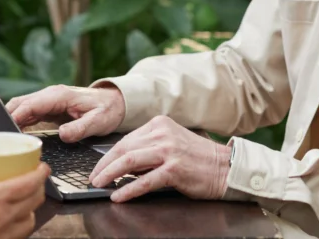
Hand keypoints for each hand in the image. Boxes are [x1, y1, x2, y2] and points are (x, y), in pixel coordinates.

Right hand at [0, 163, 49, 238]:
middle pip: (36, 199)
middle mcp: (5, 216)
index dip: (41, 172)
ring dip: (32, 206)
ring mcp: (6, 234)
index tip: (42, 166)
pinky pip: (22, 234)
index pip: (29, 182)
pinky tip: (12, 220)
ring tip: (25, 199)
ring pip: (32, 218)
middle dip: (39, 186)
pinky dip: (23, 223)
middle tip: (35, 178)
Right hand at [6, 84, 124, 142]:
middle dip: (6, 117)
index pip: (31, 104)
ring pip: (20, 107)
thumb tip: (62, 135)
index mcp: (59, 96)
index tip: (5, 129)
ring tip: (1, 138)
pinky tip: (13, 135)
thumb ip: (80, 128)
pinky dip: (17, 122)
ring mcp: (47, 101)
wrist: (114, 102)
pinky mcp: (47, 108)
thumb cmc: (106, 110)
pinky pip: (27, 113)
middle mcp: (50, 95)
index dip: (16, 115)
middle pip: (19, 103)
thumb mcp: (98, 121)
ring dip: (10, 120)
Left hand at [88, 116, 230, 202]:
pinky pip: (144, 181)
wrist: (225, 167)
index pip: (126, 140)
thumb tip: (122, 164)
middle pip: (124, 149)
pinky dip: (128, 189)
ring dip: (110, 174)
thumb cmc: (198, 158)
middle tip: (93, 178)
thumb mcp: (171, 143)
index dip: (108, 155)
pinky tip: (118, 195)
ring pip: (129, 161)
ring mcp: (169, 150)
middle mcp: (162, 134)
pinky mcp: (174, 169)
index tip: (98, 167)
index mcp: (160, 124)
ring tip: (99, 184)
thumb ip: (149, 148)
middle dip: (104, 165)